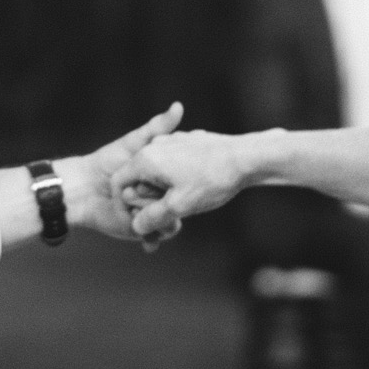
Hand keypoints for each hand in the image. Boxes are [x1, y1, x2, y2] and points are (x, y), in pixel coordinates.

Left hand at [55, 103, 183, 241]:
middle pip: (180, 206)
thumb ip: (158, 127)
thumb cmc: (108, 161)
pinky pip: (154, 236)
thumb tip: (178, 106)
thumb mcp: (136, 143)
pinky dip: (152, 236)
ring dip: (158, 219)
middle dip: (171, 204)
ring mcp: (150, 215)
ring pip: (170, 223)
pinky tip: (146, 232)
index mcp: (163, 178)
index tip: (181, 177)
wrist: (83, 186)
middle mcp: (160, 198)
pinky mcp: (139, 230)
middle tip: (152, 195)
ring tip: (137, 209)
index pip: (184, 183)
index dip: (185, 182)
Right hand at [111, 127, 251, 245]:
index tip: (145, 218)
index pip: (120, 184)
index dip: (128, 205)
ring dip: (166, 191)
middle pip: (139, 178)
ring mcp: (173, 141)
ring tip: (190, 201)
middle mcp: (156, 145)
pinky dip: (180, 179)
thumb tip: (137, 226)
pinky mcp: (188, 142)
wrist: (247, 156)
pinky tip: (201, 188)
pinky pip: (174, 165)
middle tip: (173, 212)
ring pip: (158, 173)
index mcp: (146, 159)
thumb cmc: (212, 180)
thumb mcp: (179, 206)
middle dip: (151, 199)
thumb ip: (153, 218)